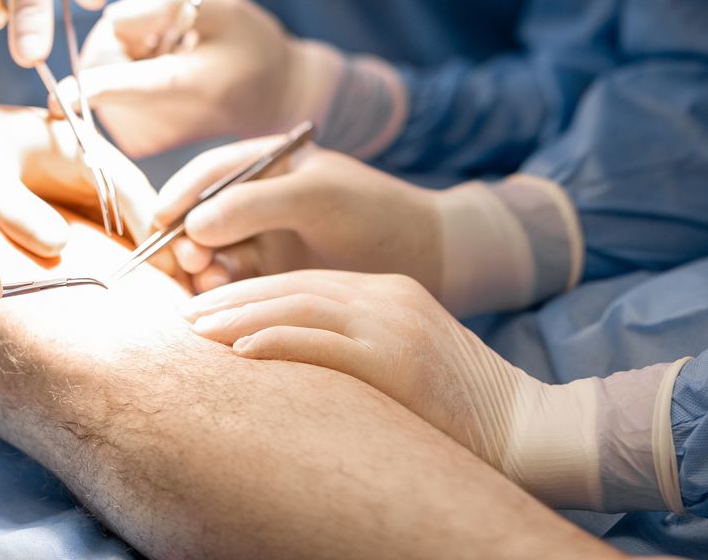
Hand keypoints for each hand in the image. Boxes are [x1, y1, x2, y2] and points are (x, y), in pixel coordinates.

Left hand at [55, 0, 345, 156]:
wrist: (276, 96)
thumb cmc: (251, 46)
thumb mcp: (220, 7)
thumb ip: (161, 6)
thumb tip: (109, 20)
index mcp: (183, 86)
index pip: (124, 90)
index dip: (84, 90)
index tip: (54, 101)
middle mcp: (159, 121)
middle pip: (100, 66)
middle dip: (117, 38)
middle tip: (165, 31)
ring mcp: (147, 137)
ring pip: (100, 76)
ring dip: (123, 54)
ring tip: (173, 53)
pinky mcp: (138, 142)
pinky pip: (108, 92)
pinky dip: (126, 74)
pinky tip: (166, 71)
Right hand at [149, 136, 442, 292]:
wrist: (426, 258)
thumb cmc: (375, 212)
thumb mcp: (317, 197)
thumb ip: (255, 204)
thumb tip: (192, 224)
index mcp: (265, 165)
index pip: (206, 175)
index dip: (178, 196)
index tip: (160, 224)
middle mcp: (255, 202)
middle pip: (195, 218)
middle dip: (183, 239)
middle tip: (190, 261)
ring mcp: (260, 241)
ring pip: (207, 255)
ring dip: (198, 269)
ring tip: (211, 280)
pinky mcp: (269, 279)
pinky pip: (228, 285)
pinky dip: (218, 292)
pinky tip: (223, 302)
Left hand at [186, 271, 550, 483]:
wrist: (524, 425)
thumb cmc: (464, 407)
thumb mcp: (410, 357)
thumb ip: (362, 343)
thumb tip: (296, 357)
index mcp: (391, 291)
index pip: (307, 282)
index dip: (253, 291)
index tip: (209, 305)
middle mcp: (387, 298)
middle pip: (293, 286)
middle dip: (233, 297)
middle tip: (183, 313)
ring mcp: (390, 325)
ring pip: (297, 306)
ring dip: (238, 316)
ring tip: (194, 331)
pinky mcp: (392, 360)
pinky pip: (320, 344)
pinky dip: (274, 342)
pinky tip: (238, 351)